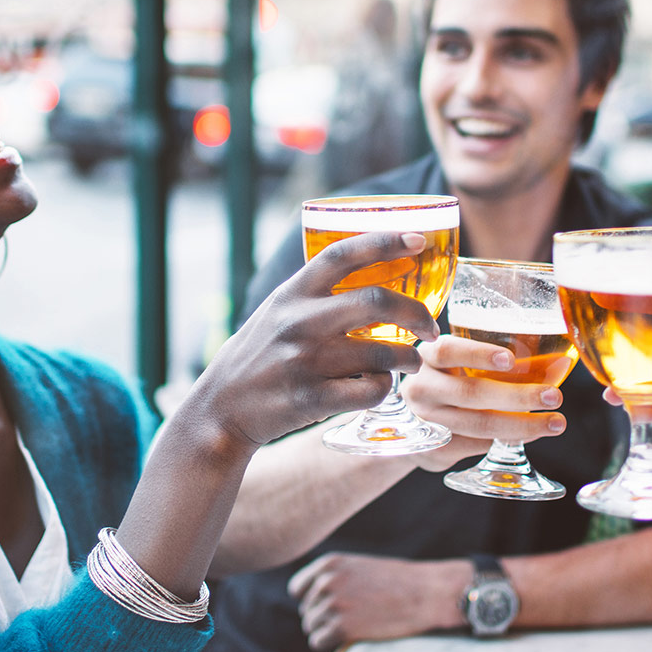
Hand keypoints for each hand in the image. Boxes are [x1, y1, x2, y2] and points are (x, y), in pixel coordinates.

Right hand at [190, 231, 439, 449]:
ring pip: (383, 352)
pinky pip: (371, 390)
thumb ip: (313, 296)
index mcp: (291, 294)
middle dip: (416, 312)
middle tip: (431, 325)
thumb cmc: (256, 358)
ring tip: (412, 361)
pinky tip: (379, 387)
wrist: (220, 411)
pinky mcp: (312, 399)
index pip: (342, 254)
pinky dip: (385, 388)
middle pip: (376, 301)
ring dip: (409, 358)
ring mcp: (305, 361)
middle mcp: (298, 322)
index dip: (385, 241)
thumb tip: (370, 275)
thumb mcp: (275, 313)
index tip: (419, 240)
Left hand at [288, 552, 465, 650]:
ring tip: (355, 627)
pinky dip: (330, 645)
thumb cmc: (397, 582)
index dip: (311, 601)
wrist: (426, 593)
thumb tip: (309, 601)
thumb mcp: (359, 567)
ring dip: (328, 632)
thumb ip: (333, 578)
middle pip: (305, 611)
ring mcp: (333, 605)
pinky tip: (351, 638)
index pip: (297, 589)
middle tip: (352, 619)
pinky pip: (318, 643)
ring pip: (311, 627)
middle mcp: (326, 582)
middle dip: (323, 618)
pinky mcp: (342, 628)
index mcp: (330, 564)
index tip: (330, 607)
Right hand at [400, 335, 566, 471]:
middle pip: (469, 393)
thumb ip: (504, 364)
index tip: (511, 359)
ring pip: (477, 425)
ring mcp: (425, 421)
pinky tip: (529, 434)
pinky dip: (507, 440)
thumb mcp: (461, 365)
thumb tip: (562, 365)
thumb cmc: (448, 382)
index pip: (448, 351)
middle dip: (517, 396)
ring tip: (554, 423)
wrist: (409, 424)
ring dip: (520, 425)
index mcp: (427, 358)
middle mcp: (421, 388)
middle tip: (554, 396)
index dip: (478, 354)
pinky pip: (476, 446)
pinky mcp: (433, 449)